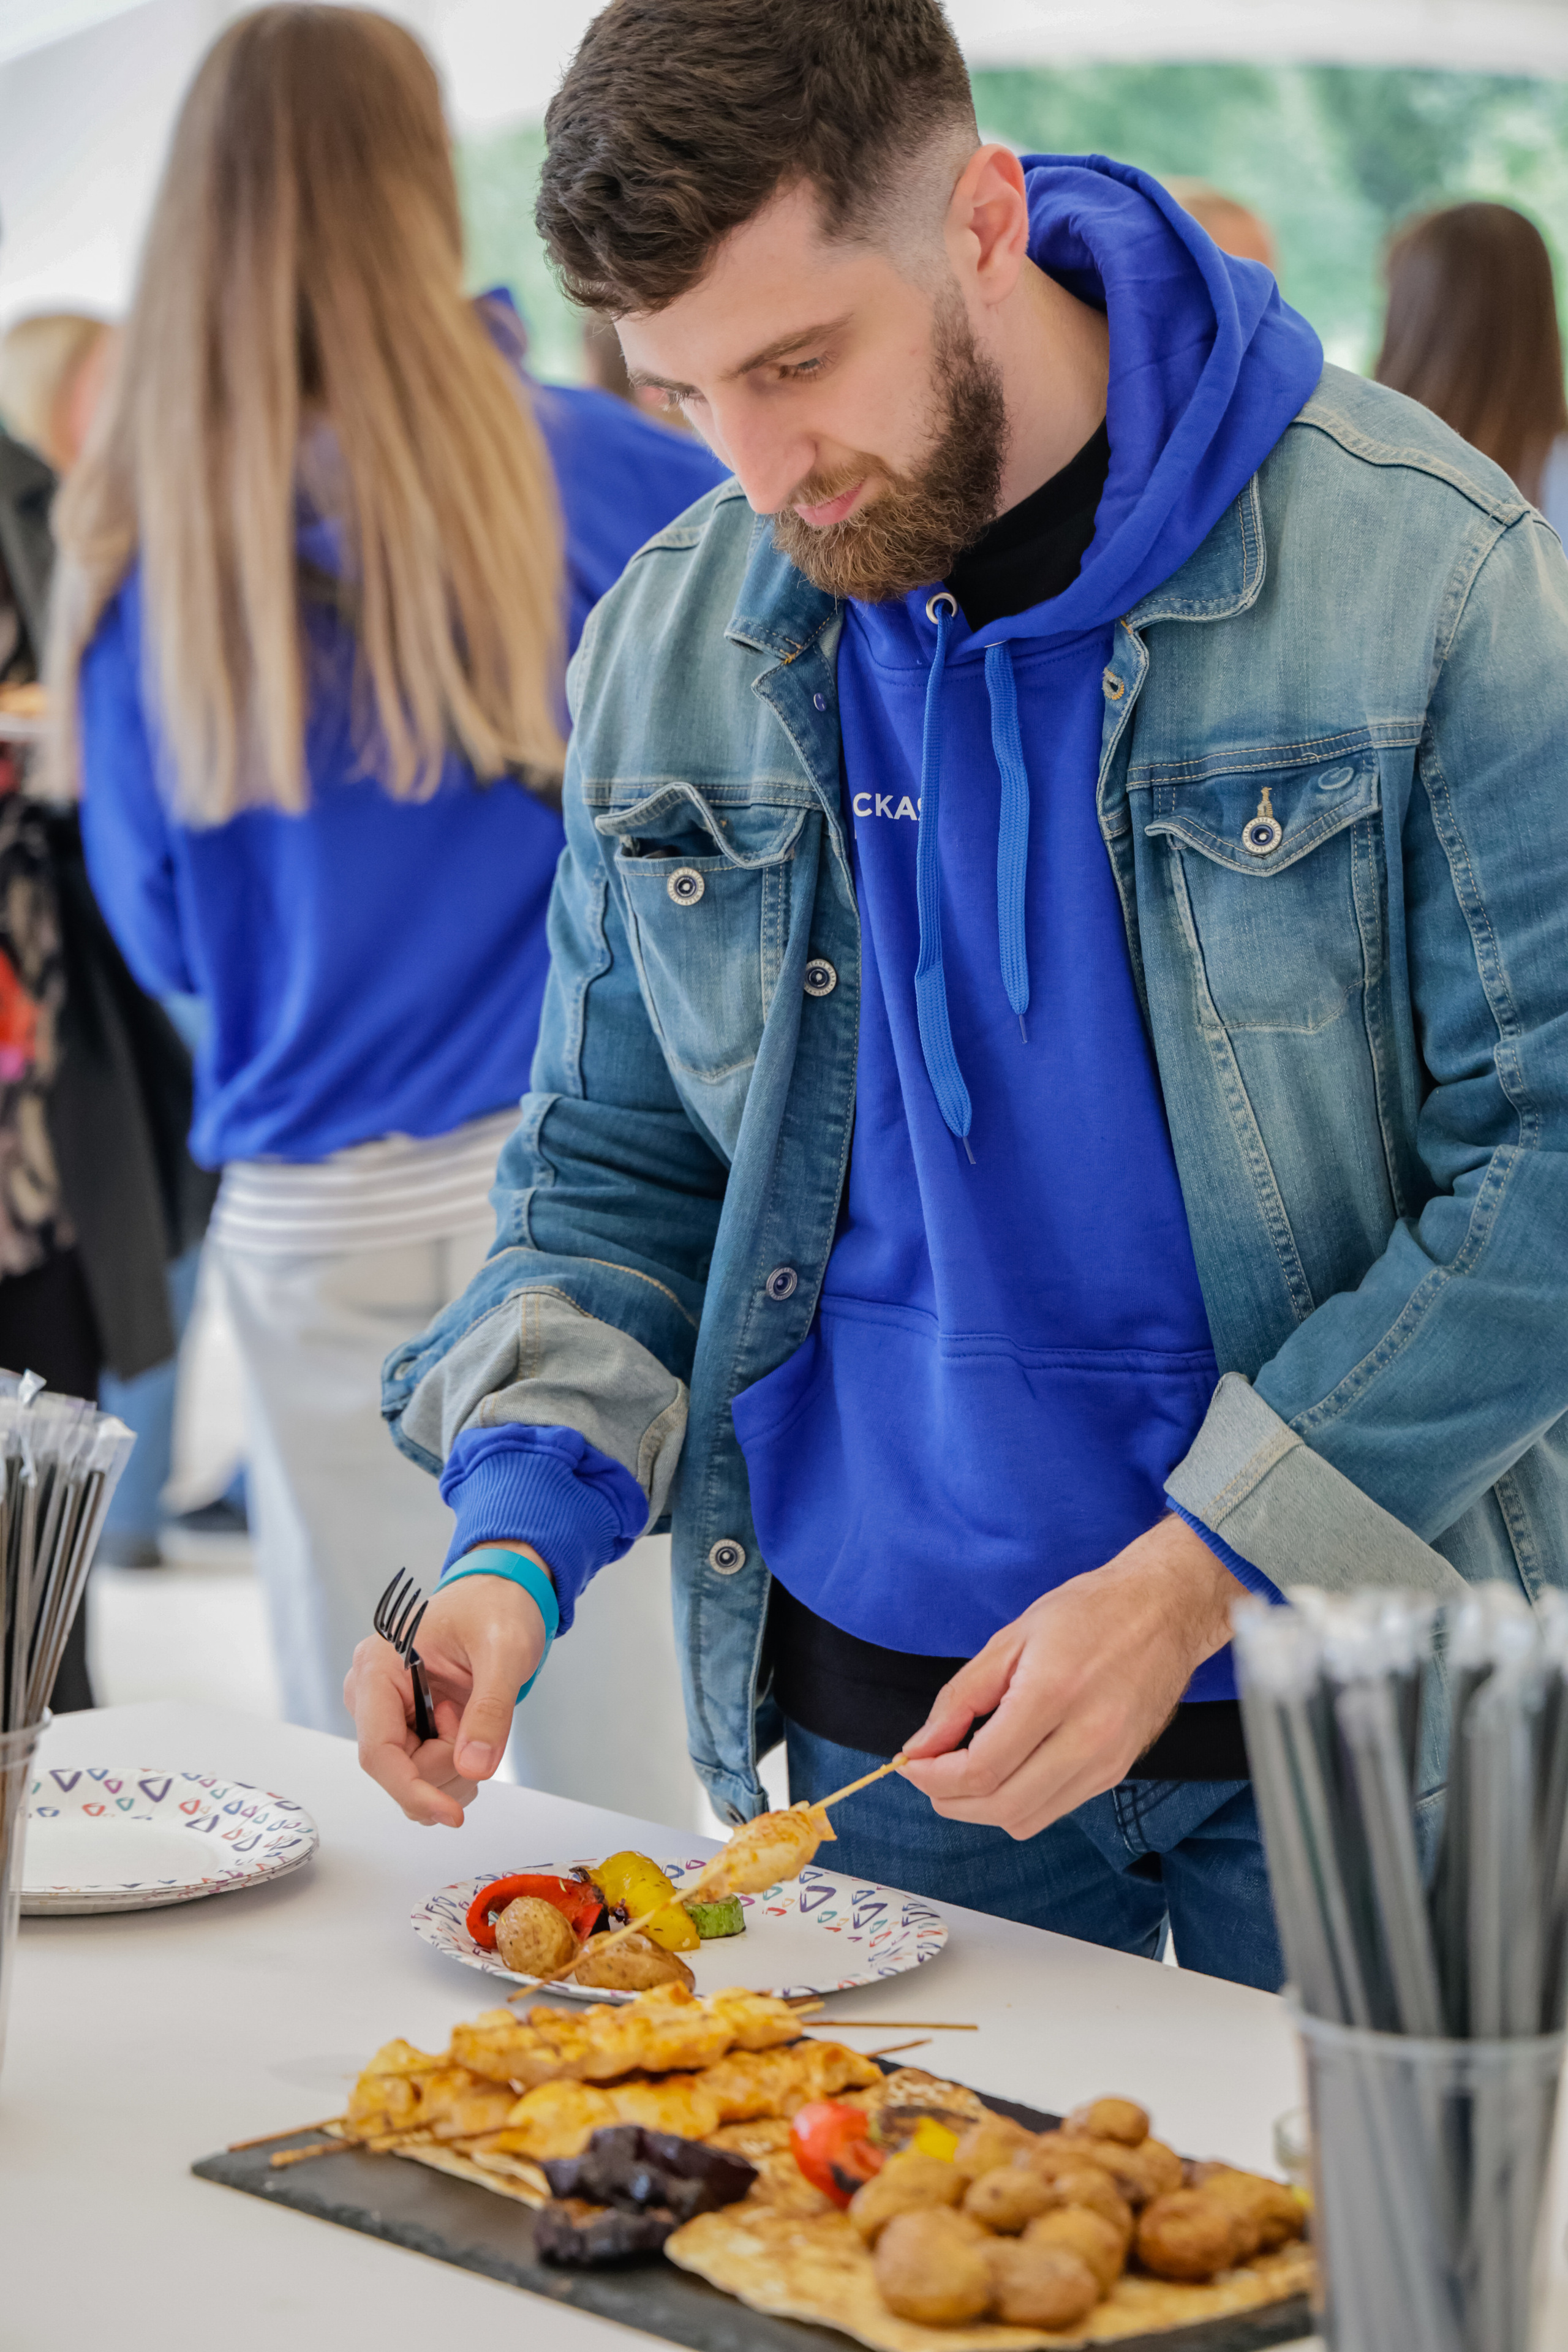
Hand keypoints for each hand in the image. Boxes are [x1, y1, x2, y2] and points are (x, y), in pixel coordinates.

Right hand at [345, 1558, 550, 1826]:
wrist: (503, 1595)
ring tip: (474, 1717)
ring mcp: (383, 1711)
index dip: (412, 1790)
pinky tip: (468, 1733)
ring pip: (410, 1777)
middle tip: (478, 1722)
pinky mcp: (402, 1724)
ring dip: (453, 1769)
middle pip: (397, 1769)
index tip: (452, 1815)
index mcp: (377, 1667)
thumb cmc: (498, 1609)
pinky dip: (452, 1767)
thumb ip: (490, 1710)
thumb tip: (474, 1769)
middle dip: (446, 1767)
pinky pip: (420, 1770)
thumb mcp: (505, 1653)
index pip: (378, 1752)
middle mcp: (369, 1692)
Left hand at [898, 1518, 1244, 1839]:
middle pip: (1002, 1807)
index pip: (982, 1769)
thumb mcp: (1011, 1639)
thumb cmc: (1087, 1613)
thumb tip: (919, 1748)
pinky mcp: (1117, 1773)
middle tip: (928, 1774)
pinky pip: (1054, 1809)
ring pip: (1027, 1820)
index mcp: (1054, 1695)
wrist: (1164, 1611)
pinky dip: (1017, 1801)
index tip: (910, 1764)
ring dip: (982, 1808)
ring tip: (961, 1772)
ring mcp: (1107, 1763)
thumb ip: (961, 1698)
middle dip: (951, 1801)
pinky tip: (1005, 1768)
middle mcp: (1087, 1740)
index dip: (934, 1777)